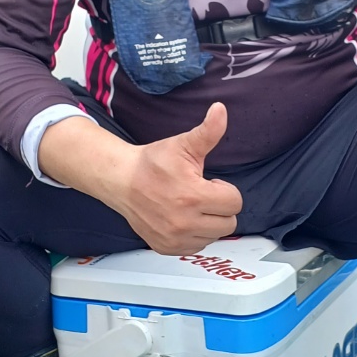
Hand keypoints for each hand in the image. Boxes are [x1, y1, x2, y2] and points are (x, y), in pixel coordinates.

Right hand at [117, 103, 242, 253]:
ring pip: (214, 236)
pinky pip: (197, 246)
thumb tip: (221, 109)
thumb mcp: (183, 144)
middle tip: (201, 195)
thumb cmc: (152, 162)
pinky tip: (183, 218)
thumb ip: (208, 131)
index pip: (235, 202)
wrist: (121, 180)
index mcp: (193, 196)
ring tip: (191, 206)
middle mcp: (184, 222)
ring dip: (208, 222)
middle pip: (229, 223)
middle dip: (220, 207)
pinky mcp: (167, 247)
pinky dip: (195, 234)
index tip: (208, 183)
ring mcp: (175, 238)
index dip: (224, 190)